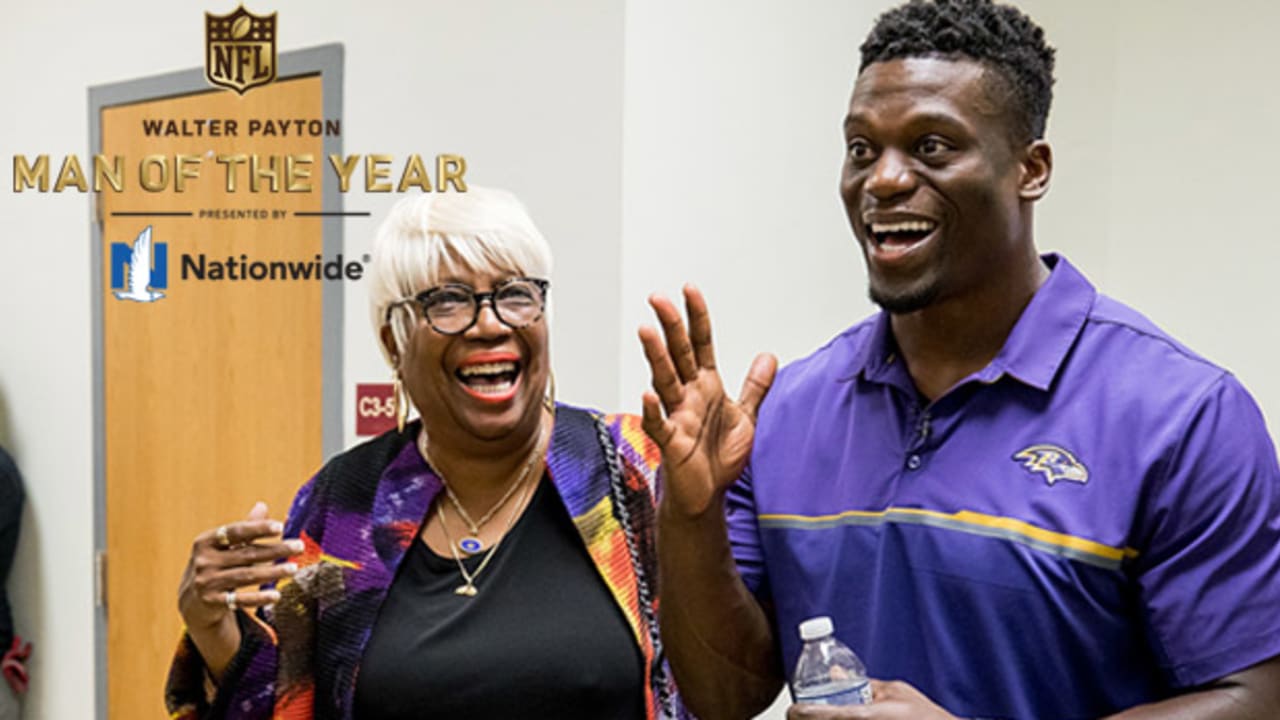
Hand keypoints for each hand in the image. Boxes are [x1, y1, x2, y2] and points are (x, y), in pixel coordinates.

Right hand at [177, 502, 300, 631]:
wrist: (192, 602)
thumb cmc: (215, 565)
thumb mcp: (224, 547)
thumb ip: (244, 530)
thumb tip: (262, 505)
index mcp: (206, 541)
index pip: (236, 532)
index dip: (258, 528)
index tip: (281, 527)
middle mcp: (204, 561)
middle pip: (246, 554)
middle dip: (276, 550)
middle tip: (300, 547)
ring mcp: (206, 582)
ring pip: (246, 576)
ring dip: (272, 572)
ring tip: (294, 568)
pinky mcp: (212, 602)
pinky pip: (239, 600)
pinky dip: (258, 598)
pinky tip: (277, 595)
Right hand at [639, 285, 776, 517]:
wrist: (708, 495)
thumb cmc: (719, 458)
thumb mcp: (746, 416)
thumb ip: (756, 386)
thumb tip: (768, 356)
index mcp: (706, 386)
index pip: (700, 344)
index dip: (696, 317)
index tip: (689, 290)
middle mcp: (688, 396)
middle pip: (677, 354)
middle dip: (669, 325)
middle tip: (658, 298)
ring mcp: (677, 417)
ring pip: (664, 380)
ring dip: (656, 357)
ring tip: (647, 332)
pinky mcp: (671, 442)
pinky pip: (659, 424)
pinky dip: (652, 411)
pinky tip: (647, 396)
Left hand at [787, 680, 956, 718]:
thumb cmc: (924, 717)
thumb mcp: (893, 691)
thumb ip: (862, 684)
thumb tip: (834, 674)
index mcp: (864, 716)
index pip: (820, 716)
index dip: (799, 714)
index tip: (793, 711)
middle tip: (801, 715)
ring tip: (818, 716)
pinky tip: (836, 718)